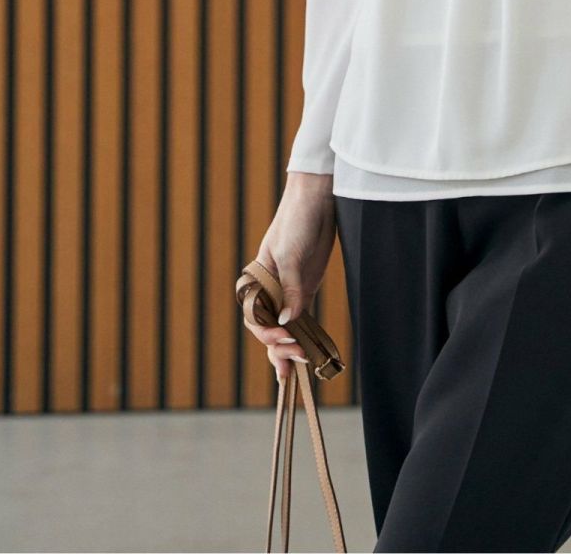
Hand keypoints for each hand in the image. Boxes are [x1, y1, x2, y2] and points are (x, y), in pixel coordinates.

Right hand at [245, 174, 336, 383]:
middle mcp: (269, 288)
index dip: (266, 333)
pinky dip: (301, 335)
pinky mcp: (305, 287)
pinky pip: (300, 317)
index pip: (253, 317)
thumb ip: (290, 288)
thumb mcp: (291, 254)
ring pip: (282, 327)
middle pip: (266, 327)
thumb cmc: (296, 221)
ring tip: (293, 372)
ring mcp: (287, 289)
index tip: (283, 337)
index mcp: (256, 280)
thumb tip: (288, 321)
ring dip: (287, 349)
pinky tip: (304, 354)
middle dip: (278, 346)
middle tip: (295, 361)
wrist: (317, 199)